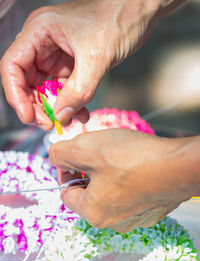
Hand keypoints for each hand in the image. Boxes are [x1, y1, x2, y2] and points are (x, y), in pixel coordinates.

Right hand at [0, 0, 183, 128]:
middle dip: (36, 106)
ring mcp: (56, 55)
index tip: (29, 117)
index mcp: (39, 32)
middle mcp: (43, 44)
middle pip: (27, 82)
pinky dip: (70, 104)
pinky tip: (82, 114)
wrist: (139, 12)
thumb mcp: (96, 58)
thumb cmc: (117, 19)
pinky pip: (64, 90)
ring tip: (69, 121)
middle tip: (50, 124)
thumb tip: (61, 117)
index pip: (12, 66)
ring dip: (55, 108)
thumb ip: (78, 91)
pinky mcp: (71, 64)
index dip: (16, 95)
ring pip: (45, 89)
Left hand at [49, 129, 198, 232]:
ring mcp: (136, 219)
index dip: (67, 171)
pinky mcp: (153, 212)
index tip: (76, 156)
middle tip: (100, 153)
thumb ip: (61, 154)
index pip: (67, 194)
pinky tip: (138, 168)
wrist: (179, 165)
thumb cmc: (132, 158)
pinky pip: (131, 197)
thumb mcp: (86, 148)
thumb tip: (54, 157)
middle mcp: (113, 223)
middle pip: (89, 195)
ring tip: (121, 159)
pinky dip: (128, 182)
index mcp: (93, 213)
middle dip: (89, 172)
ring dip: (109, 176)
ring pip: (111, 195)